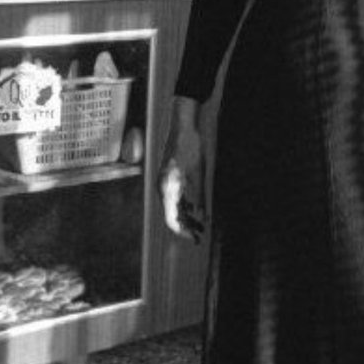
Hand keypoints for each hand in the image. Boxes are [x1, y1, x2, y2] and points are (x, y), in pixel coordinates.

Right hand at [158, 98, 205, 242]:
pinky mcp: (169, 176)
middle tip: (200, 235)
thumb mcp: (199, 174)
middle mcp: (163, 188)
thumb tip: (201, 216)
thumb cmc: (191, 148)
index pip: (171, 219)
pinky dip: (184, 205)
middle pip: (171, 215)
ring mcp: (164, 182)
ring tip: (200, 224)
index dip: (183, 232)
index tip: (195, 238)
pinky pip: (174, 197)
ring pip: (173, 206)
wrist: (183, 125)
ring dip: (186, 216)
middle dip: (186, 226)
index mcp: (168, 189)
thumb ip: (199, 196)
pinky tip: (195, 209)